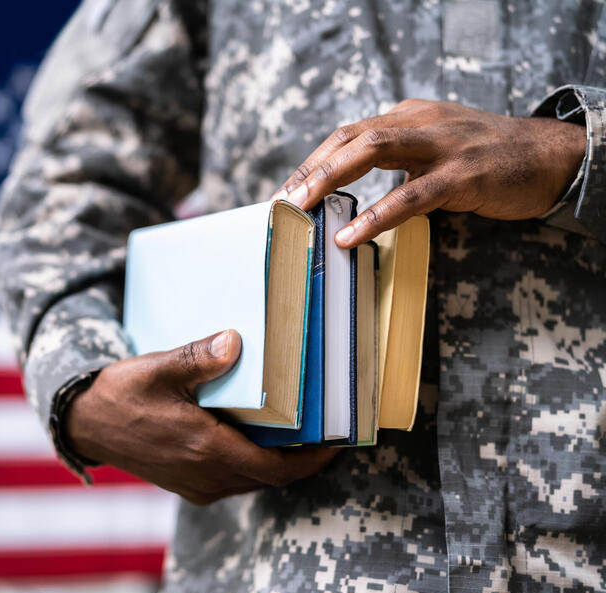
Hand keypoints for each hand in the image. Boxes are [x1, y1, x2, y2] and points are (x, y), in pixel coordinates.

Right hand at [64, 329, 337, 503]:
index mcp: (205, 448)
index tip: (337, 442)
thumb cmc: (120, 395)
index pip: (276, 469)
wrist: (84, 423)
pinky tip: (255, 438)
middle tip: (324, 431)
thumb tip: (235, 340)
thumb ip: (198, 356)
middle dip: (301, 460)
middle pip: (270, 477)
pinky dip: (252, 464)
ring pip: (251, 480)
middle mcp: (205, 474)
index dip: (312, 460)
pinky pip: (232, 479)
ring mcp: (195, 483)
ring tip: (297, 433)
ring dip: (277, 463)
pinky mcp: (186, 482)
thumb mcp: (158, 369)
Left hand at [272, 99, 585, 246]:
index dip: (314, 161)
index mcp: (408, 115)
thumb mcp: (435, 149)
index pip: (348, 134)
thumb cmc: (487, 157)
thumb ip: (398, 164)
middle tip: (283, 200)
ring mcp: (441, 145)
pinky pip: (411, 196)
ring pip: (373, 152)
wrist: (550, 155)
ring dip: (330, 179)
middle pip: (351, 137)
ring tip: (302, 208)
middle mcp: (419, 121)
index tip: (288, 189)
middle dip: (312, 169)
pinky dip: (376, 216)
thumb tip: (354, 195)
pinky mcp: (463, 174)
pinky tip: (352, 235)